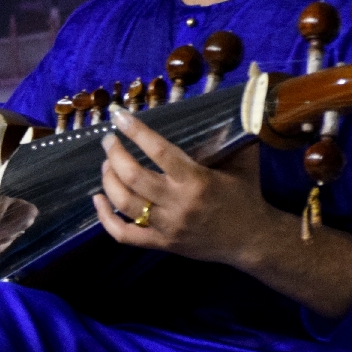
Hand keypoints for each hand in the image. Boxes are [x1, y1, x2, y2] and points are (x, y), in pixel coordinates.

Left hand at [91, 106, 269, 266]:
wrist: (254, 240)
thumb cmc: (246, 196)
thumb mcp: (243, 163)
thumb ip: (229, 137)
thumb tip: (224, 107)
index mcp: (197, 181)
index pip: (159, 152)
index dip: (136, 132)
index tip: (119, 117)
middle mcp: (178, 204)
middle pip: (134, 178)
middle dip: (114, 155)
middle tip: (108, 142)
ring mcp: (167, 227)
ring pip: (124, 204)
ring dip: (108, 181)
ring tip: (106, 165)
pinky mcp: (161, 244)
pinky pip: (124, 235)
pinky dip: (105, 218)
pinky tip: (97, 199)